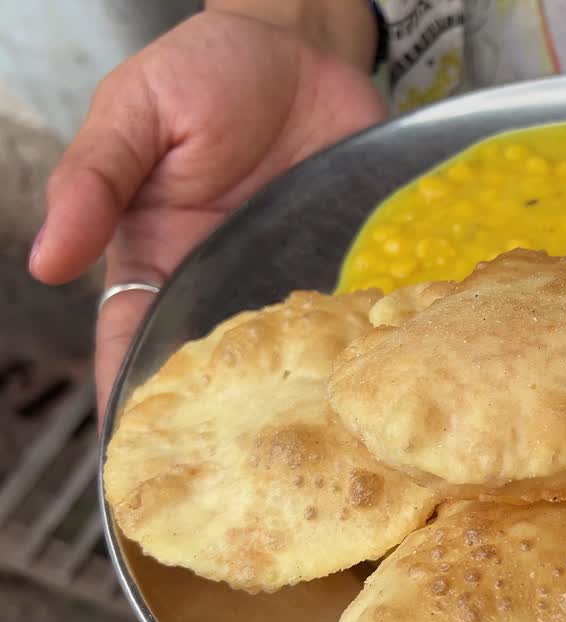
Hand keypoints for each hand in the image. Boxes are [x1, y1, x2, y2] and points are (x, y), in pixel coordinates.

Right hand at [28, 10, 386, 417]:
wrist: (300, 43)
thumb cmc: (207, 71)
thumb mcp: (134, 113)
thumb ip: (95, 181)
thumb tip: (46, 260)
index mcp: (158, 255)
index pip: (131, 340)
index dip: (129, 397)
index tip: (135, 456)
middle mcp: (225, 277)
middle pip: (214, 366)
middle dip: (220, 418)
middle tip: (234, 476)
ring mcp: (289, 272)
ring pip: (286, 352)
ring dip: (293, 392)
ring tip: (303, 446)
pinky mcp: (346, 257)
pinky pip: (349, 310)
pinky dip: (356, 342)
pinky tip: (363, 378)